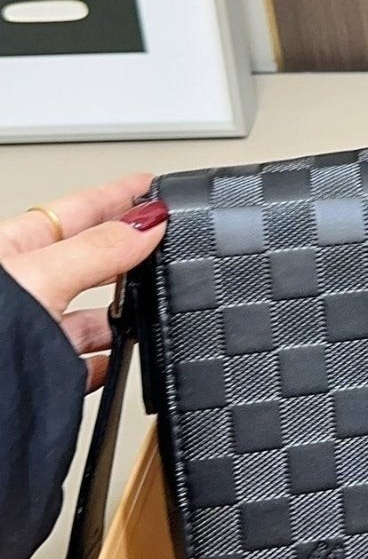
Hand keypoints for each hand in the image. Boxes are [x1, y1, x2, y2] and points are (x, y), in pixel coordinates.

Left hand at [0, 173, 168, 390]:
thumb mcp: (41, 279)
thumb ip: (97, 252)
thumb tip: (147, 223)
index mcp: (10, 250)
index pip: (74, 212)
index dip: (114, 197)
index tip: (148, 186)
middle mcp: (21, 290)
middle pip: (86, 261)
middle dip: (126, 253)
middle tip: (162, 240)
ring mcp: (32, 332)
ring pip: (88, 315)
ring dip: (119, 314)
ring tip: (149, 309)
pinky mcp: (43, 372)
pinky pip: (84, 363)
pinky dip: (108, 361)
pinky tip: (119, 360)